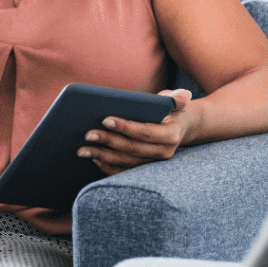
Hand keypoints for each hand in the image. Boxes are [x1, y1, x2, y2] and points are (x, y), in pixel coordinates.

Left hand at [78, 88, 195, 175]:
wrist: (180, 128)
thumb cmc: (172, 110)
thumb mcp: (176, 102)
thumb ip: (177, 98)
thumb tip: (183, 94)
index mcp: (170, 136)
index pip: (144, 133)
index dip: (125, 127)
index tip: (105, 120)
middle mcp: (163, 153)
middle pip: (131, 149)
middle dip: (108, 141)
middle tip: (87, 134)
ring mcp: (153, 164)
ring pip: (125, 162)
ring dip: (103, 156)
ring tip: (83, 149)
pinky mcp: (144, 169)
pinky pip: (124, 171)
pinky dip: (108, 167)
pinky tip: (93, 158)